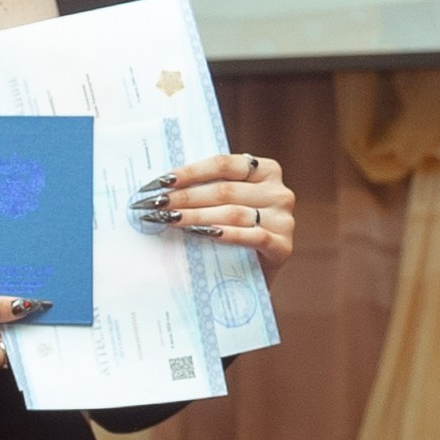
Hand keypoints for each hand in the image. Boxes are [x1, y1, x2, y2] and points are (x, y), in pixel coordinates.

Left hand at [135, 152, 293, 272]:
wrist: (256, 274)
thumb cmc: (236, 232)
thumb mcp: (227, 204)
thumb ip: (210, 188)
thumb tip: (163, 184)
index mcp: (266, 170)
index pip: (223, 164)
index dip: (189, 172)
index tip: (160, 182)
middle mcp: (279, 192)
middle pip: (224, 190)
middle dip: (185, 197)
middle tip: (155, 205)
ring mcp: (284, 220)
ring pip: (233, 213)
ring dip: (196, 216)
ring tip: (169, 220)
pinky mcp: (283, 247)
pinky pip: (252, 237)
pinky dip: (226, 235)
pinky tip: (202, 234)